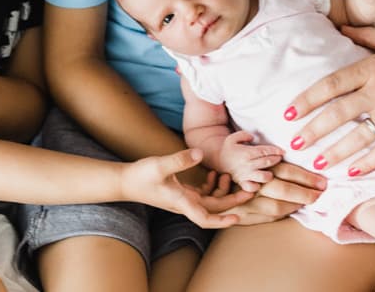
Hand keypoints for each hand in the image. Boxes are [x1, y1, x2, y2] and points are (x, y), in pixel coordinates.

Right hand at [121, 149, 250, 228]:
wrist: (125, 182)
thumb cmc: (140, 176)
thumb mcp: (160, 165)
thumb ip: (180, 159)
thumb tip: (200, 153)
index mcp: (181, 202)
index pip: (205, 219)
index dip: (222, 220)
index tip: (237, 217)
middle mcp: (184, 204)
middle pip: (214, 209)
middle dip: (232, 201)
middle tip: (249, 190)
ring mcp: (183, 200)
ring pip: (209, 202)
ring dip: (222, 192)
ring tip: (229, 177)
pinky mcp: (180, 194)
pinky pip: (202, 195)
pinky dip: (211, 187)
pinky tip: (214, 175)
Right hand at [218, 131, 283, 191]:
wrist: (217, 161)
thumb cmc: (229, 149)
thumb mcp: (233, 137)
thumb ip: (244, 135)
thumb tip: (253, 137)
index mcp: (246, 152)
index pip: (265, 151)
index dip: (275, 150)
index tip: (282, 151)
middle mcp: (247, 164)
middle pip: (267, 162)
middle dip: (276, 159)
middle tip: (280, 157)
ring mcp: (245, 175)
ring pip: (264, 177)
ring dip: (270, 174)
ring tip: (270, 171)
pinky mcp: (242, 183)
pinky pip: (253, 188)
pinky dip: (258, 186)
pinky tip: (259, 182)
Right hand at [225, 161, 324, 225]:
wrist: (211, 183)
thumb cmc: (232, 164)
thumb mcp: (246, 154)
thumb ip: (266, 155)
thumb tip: (292, 154)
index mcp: (255, 166)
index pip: (285, 171)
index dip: (305, 177)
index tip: (322, 182)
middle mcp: (251, 185)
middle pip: (283, 190)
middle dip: (305, 193)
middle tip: (321, 194)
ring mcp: (246, 203)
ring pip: (277, 207)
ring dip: (296, 205)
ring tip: (310, 203)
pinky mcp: (244, 216)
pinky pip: (268, 218)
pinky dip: (283, 214)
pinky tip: (293, 209)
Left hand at [285, 27, 374, 176]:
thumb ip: (366, 36)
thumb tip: (341, 28)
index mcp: (373, 66)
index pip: (331, 84)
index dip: (307, 99)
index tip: (288, 113)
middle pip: (339, 113)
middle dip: (312, 130)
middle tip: (293, 144)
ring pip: (359, 136)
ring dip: (335, 151)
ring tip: (317, 163)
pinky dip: (368, 162)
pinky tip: (352, 172)